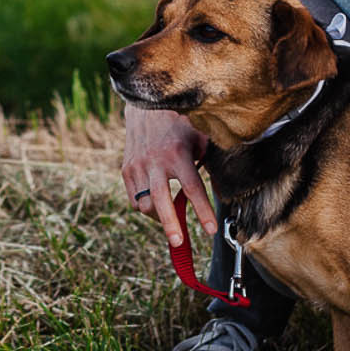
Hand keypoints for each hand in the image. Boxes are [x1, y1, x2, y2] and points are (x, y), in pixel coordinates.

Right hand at [121, 106, 213, 247]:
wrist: (145, 108)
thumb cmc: (179, 125)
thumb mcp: (199, 137)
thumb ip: (208, 161)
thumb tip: (223, 188)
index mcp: (177, 153)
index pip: (192, 188)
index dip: (203, 212)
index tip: (211, 230)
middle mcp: (155, 161)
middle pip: (160, 201)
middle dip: (170, 225)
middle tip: (179, 242)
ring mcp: (137, 166)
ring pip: (144, 204)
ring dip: (159, 217)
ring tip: (172, 221)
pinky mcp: (126, 170)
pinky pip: (135, 200)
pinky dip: (146, 207)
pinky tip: (157, 205)